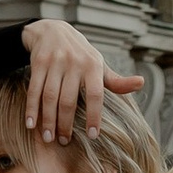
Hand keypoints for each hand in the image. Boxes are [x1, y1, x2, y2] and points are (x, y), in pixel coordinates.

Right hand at [19, 17, 143, 143]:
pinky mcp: (39, 63)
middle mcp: (75, 62)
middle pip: (69, 100)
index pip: (96, 95)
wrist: (53, 30)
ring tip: (48, 137)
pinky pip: (34, 90)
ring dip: (48, 120)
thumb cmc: (81, 54)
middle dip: (65, 124)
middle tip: (63, 141)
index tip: (92, 135)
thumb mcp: (99, 65)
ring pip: (50, 97)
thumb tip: (141, 83)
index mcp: (93, 65)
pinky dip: (32, 109)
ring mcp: (55, 62)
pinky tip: (31, 124)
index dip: (94, 116)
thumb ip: (116, 80)